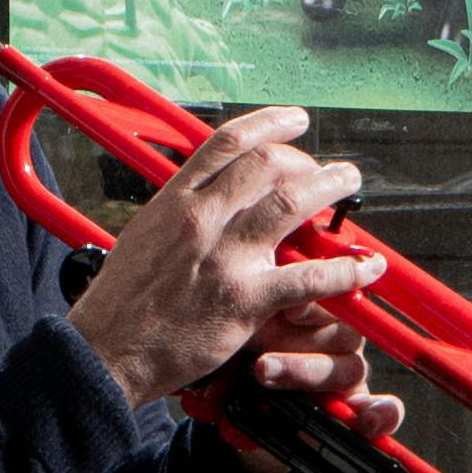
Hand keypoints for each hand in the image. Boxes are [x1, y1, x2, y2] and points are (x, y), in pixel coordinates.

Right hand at [66, 105, 395, 416]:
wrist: (106, 351)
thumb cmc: (121, 303)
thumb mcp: (143, 238)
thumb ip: (179, 216)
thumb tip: (206, 201)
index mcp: (174, 202)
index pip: (226, 143)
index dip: (269, 124)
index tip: (294, 121)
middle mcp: (200, 219)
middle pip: (266, 164)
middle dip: (304, 159)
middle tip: (324, 170)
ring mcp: (224, 257)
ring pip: (291, 204)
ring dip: (330, 188)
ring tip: (350, 183)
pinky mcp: (244, 299)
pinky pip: (308, 278)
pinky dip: (345, 271)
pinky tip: (365, 267)